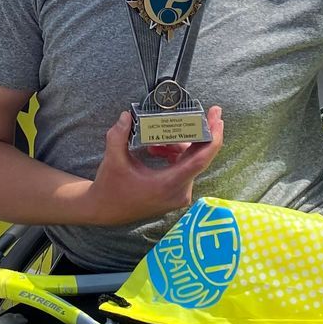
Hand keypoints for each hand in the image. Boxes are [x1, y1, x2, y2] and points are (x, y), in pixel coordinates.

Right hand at [85, 107, 225, 226]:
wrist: (106, 211)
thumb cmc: (110, 188)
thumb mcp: (113, 160)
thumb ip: (119, 136)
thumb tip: (126, 115)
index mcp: (168, 184)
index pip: (201, 160)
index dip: (213, 137)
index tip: (217, 118)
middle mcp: (179, 191)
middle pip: (197, 157)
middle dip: (197, 134)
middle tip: (201, 112)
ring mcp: (179, 194)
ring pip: (189, 161)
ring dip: (178, 145)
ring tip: (157, 139)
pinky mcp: (175, 194)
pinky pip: (183, 168)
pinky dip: (174, 155)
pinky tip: (156, 149)